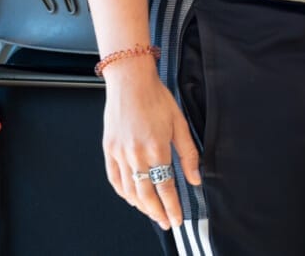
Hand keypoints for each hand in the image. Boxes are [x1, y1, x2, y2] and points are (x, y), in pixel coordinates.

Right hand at [101, 57, 201, 230]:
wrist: (130, 82)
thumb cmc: (157, 98)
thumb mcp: (179, 122)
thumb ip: (188, 153)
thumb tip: (195, 178)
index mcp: (156, 147)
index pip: (166, 186)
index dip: (172, 206)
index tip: (177, 218)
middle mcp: (136, 154)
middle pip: (146, 194)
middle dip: (157, 212)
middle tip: (166, 222)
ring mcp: (119, 154)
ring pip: (129, 191)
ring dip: (141, 206)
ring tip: (153, 213)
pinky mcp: (108, 151)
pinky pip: (115, 180)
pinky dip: (123, 193)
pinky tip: (132, 198)